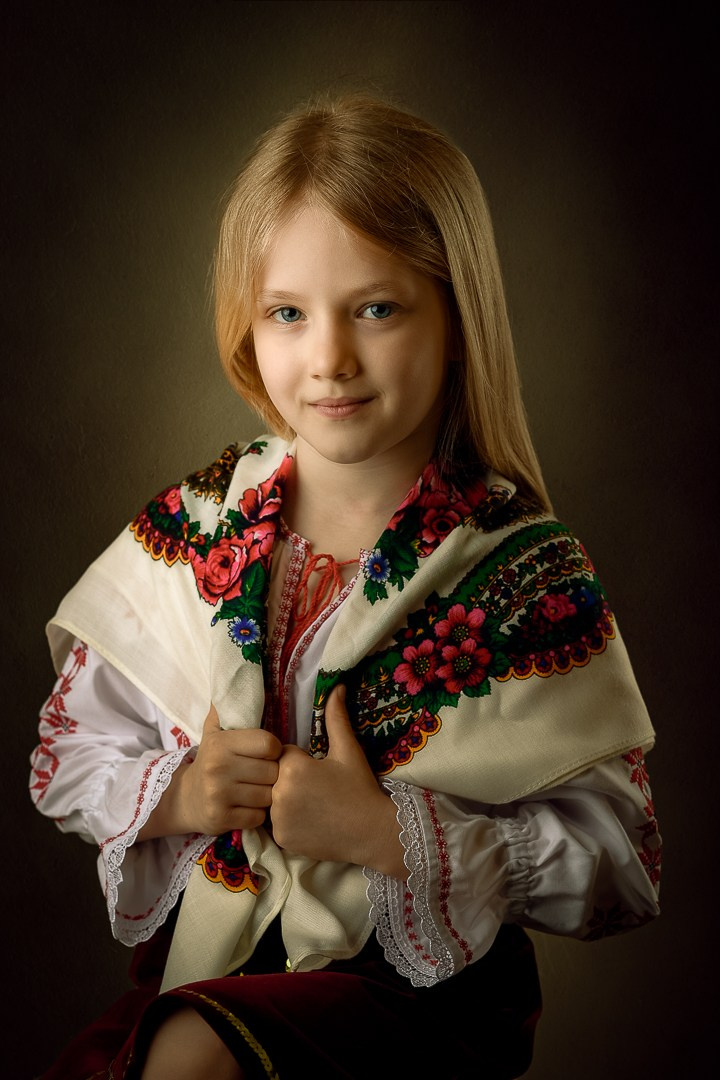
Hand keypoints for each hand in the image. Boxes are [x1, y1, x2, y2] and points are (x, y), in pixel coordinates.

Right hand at [138, 705, 281, 840]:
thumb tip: (238, 667)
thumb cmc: (210, 760)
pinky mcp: (221, 820)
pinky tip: (248, 806)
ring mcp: (219, 796)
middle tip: (263, 774)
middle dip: (272, 774)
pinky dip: (258, 814)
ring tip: (257, 789)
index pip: (269, 744)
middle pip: (272, 772)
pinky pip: (259, 817)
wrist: (185, 799)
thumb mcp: (214, 730)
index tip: (268, 753)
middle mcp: (218, 769)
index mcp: (221, 743)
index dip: (274, 750)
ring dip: (267, 795)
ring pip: (268, 796)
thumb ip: (228, 707)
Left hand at [270, 686, 406, 877]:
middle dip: (289, 780)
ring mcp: (278, 819)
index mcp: (292, 767)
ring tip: (314, 807)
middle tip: (317, 791)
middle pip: (273, 778)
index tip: (318, 772)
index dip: (300, 762)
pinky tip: (310, 822)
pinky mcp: (281, 839)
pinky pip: (276, 824)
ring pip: (272, 801)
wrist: (371, 832)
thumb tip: (336, 687)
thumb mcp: (348, 750)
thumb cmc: (360, 788)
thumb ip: (335, 718)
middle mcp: (279, 792)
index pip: (281, 755)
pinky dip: (288, 823)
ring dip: (286, 801)